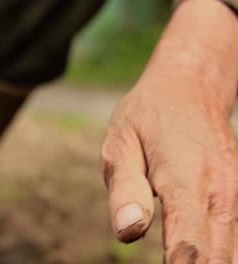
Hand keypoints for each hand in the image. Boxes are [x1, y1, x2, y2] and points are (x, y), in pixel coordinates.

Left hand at [102, 79, 236, 262]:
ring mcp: (236, 195)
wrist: (190, 87)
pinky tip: (202, 258)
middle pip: (217, 261)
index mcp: (187, 182)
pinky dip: (220, 257)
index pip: (188, 249)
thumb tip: (129, 232)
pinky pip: (235, 239)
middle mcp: (222, 193)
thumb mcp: (121, 144)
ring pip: (231, 253)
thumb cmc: (147, 117)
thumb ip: (126, 189)